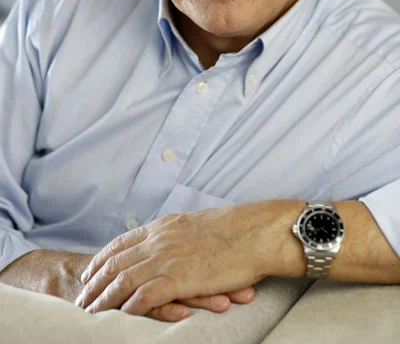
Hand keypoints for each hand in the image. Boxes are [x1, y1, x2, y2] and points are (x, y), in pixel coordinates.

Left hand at [75, 203, 269, 315]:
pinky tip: (119, 317)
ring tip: (90, 313)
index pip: (123, 242)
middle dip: (95, 281)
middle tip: (81, 297)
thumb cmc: (236, 230)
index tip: (91, 270)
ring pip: (123, 280)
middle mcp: (159, 240)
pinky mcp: (178, 277)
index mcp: (164, 226)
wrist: (256, 232)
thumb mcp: (197, 224)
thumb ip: (178, 234)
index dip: (103, 258)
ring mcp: (167, 258)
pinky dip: (128, 308)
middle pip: (116, 262)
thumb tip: (171, 242)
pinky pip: (143, 296)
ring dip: (104, 298)